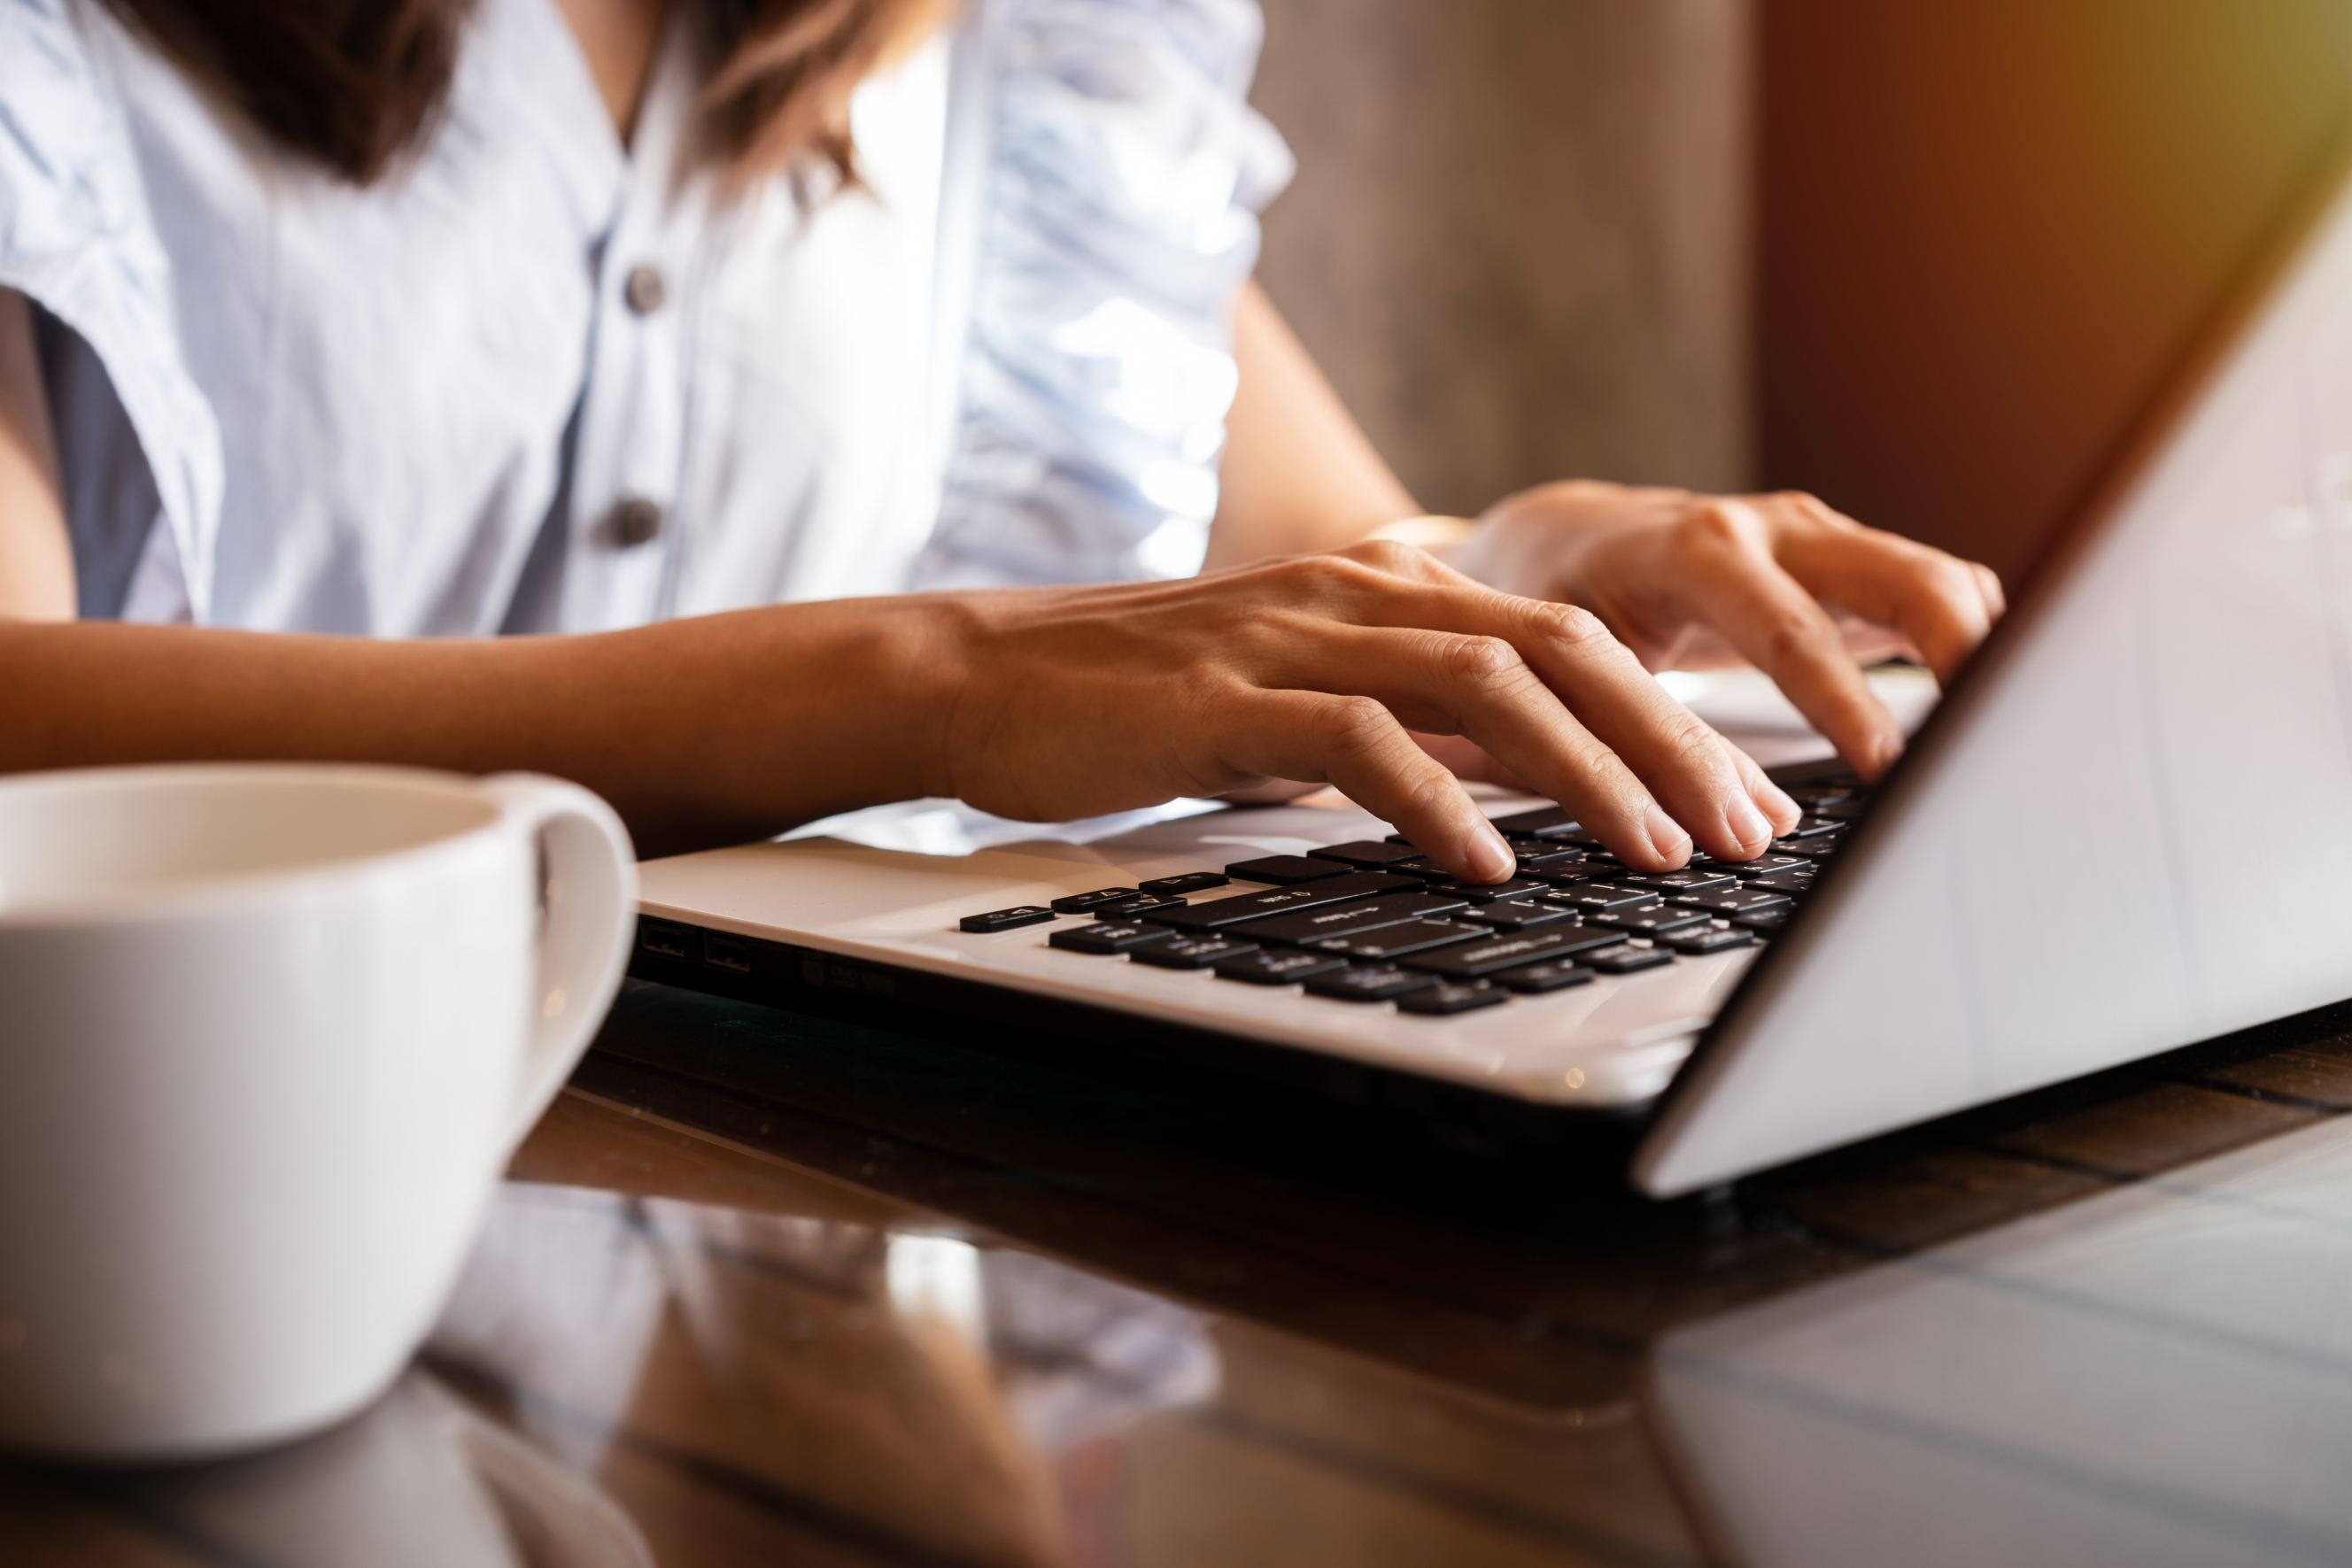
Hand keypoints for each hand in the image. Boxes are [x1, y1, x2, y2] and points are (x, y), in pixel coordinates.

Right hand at [928, 539, 1799, 881]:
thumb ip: (1414, 719)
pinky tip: (1487, 863)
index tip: (1748, 796)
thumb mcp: (1305, 697)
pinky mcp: (1223, 702)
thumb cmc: (1146, 702)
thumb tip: (1533, 779)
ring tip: (1658, 851)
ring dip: (1587, 773)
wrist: (983, 676)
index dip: (1674, 715)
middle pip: (1558, 648)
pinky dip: (1435, 802)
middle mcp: (1358, 594)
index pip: (1567, 637)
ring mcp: (1291, 639)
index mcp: (1387, 588)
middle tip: (1749, 830)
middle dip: (1671, 742)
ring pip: (1482, 685)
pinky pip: (1356, 742)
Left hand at [1449, 482, 2004, 777]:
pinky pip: (1932, 596)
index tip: (1890, 768)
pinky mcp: (1847, 566)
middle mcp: (1772, 530)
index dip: (1846, 701)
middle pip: (1906, 578)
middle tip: (1996, 740)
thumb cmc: (1559, 605)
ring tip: (2018, 735)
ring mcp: (1820, 540)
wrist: (1563, 539)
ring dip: (1985, 652)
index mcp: (1696, 551)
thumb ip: (1633, 724)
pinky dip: (1970, 647)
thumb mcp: (1575, 661)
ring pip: (1937, 581)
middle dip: (1964, 654)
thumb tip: (1701, 819)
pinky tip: (1991, 709)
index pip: (1791, 631)